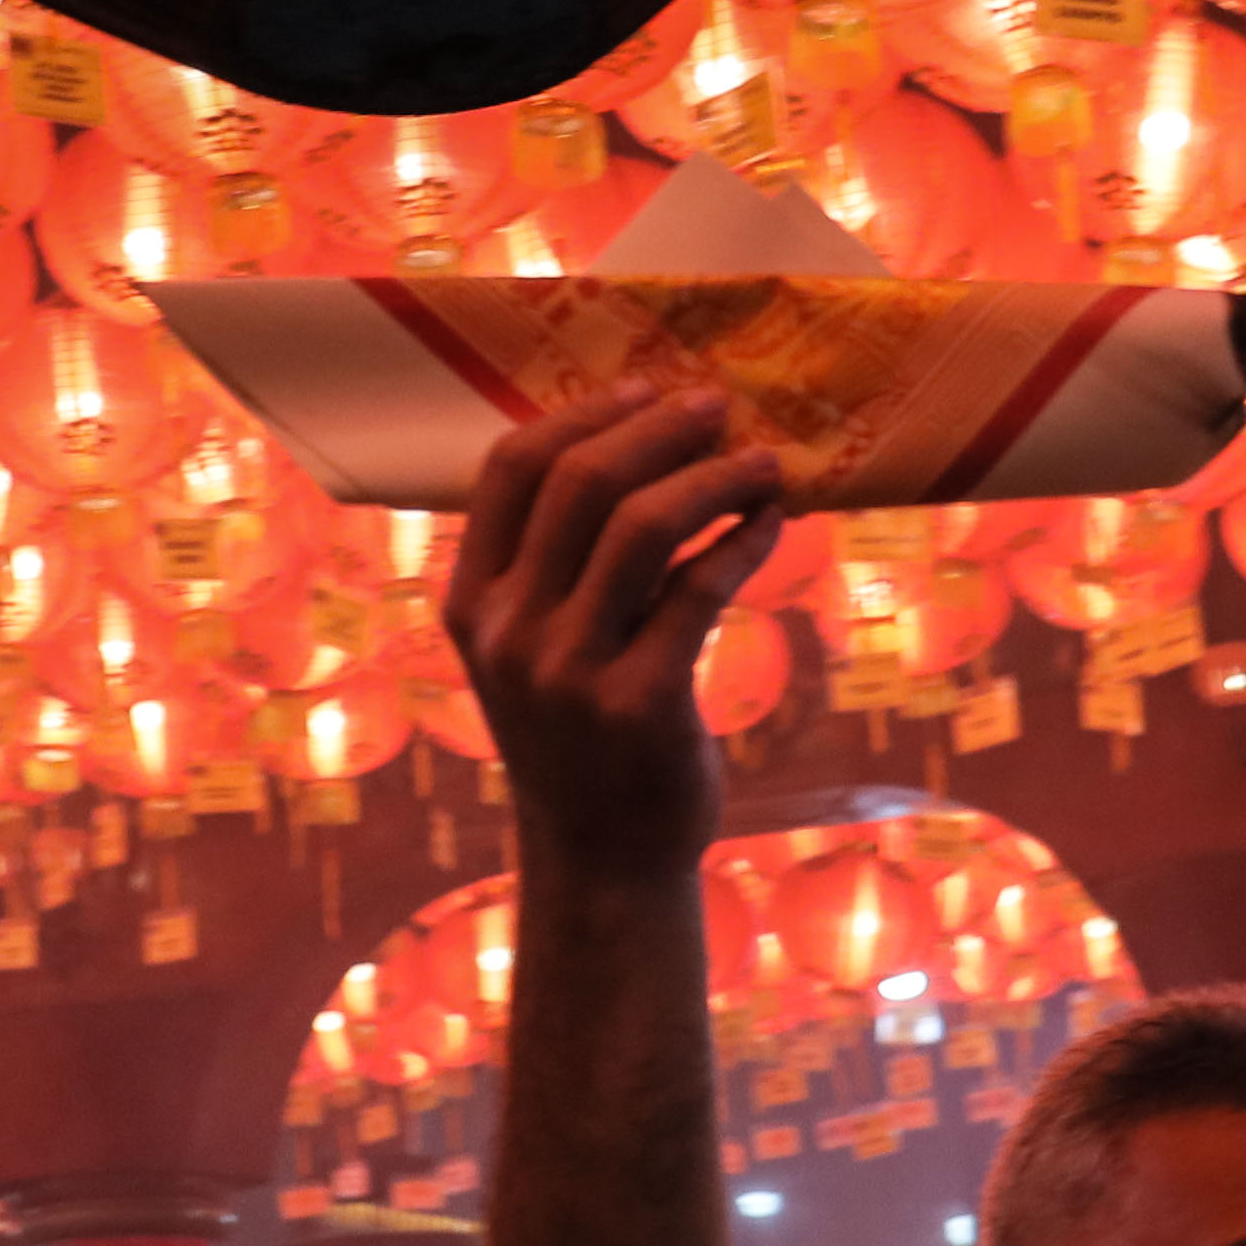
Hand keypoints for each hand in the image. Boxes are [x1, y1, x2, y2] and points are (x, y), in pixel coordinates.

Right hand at [446, 389, 784, 878]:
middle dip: (659, 429)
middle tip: (717, 407)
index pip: (509, 469)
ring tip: (764, 463)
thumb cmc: (580, 735)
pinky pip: (700, 590)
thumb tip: (642, 443)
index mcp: (471, 602)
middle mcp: (509, 632)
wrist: (603, 857)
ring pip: (644, 526)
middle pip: (581, 482)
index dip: (581, 413)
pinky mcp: (638, 704)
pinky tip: (773, 524)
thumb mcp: (534, 648)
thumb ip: (556, 564)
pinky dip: (744, 542)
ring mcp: (569, 670)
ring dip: (715, 478)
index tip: (644, 388)